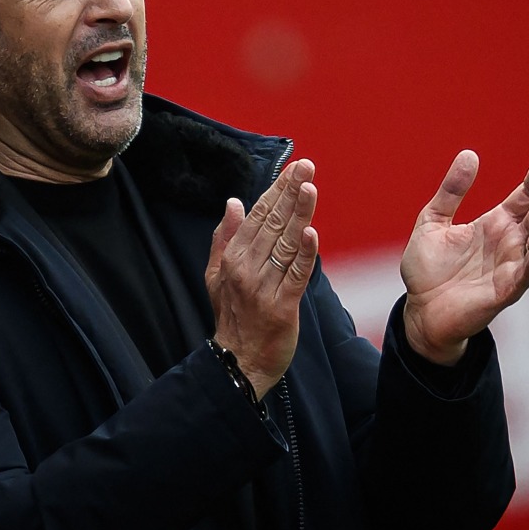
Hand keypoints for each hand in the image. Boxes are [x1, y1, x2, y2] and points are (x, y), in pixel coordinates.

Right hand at [205, 159, 318, 398]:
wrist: (238, 363)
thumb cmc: (231, 317)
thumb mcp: (215, 275)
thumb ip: (224, 238)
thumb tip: (234, 203)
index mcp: (233, 258)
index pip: (257, 216)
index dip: (276, 190)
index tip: (293, 168)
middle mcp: (246, 269)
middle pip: (272, 223)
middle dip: (290, 192)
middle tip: (306, 166)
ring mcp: (263, 288)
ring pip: (285, 244)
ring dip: (300, 214)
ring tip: (310, 187)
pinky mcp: (282, 307)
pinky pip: (296, 275)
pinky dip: (305, 254)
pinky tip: (313, 232)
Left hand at [400, 149, 528, 364]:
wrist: (419, 310)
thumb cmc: (427, 269)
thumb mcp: (432, 221)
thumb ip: (451, 191)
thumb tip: (470, 154)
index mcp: (495, 224)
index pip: (524, 195)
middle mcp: (509, 242)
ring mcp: (511, 265)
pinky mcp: (506, 289)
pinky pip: (528, 271)